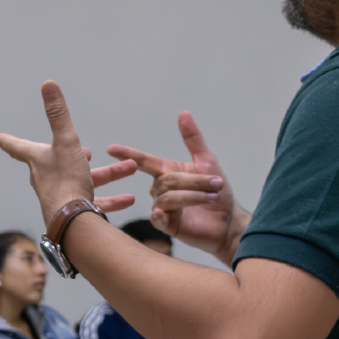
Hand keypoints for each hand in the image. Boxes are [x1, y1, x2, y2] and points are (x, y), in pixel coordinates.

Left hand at [0, 81, 138, 232]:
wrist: (73, 222)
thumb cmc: (65, 181)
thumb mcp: (66, 143)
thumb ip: (58, 115)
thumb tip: (48, 84)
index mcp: (38, 161)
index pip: (19, 147)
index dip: (9, 140)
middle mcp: (46, 179)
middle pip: (57, 162)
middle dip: (74, 155)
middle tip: (86, 151)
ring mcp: (61, 197)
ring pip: (86, 181)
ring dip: (108, 174)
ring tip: (127, 168)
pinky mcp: (76, 212)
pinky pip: (96, 202)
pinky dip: (113, 199)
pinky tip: (129, 198)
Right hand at [104, 112, 247, 251]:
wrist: (228, 220)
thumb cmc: (217, 191)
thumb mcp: (207, 161)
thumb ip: (193, 139)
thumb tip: (183, 113)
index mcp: (166, 172)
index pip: (144, 162)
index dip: (128, 154)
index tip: (110, 149)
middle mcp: (160, 189)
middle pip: (166, 180)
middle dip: (194, 181)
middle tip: (216, 184)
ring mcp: (162, 208)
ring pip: (167, 196)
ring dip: (193, 195)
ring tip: (212, 196)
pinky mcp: (167, 225)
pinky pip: (158, 217)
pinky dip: (160, 214)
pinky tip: (164, 213)